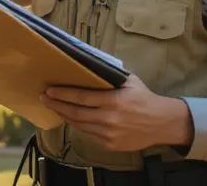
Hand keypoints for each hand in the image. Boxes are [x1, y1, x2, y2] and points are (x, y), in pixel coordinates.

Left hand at [39, 74, 192, 151]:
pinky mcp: (110, 145)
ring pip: (80, 125)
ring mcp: (109, 134)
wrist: (161, 123)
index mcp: (113, 101)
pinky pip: (89, 134)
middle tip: (44, 99)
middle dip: (57, 105)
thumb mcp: (129, 81)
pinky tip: (72, 118)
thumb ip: (110, 75)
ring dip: (65, 116)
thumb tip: (90, 63)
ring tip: (56, 107)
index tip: (49, 90)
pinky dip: (79, 126)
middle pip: (75, 113)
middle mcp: (109, 119)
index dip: (63, 94)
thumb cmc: (144, 98)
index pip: (81, 97)